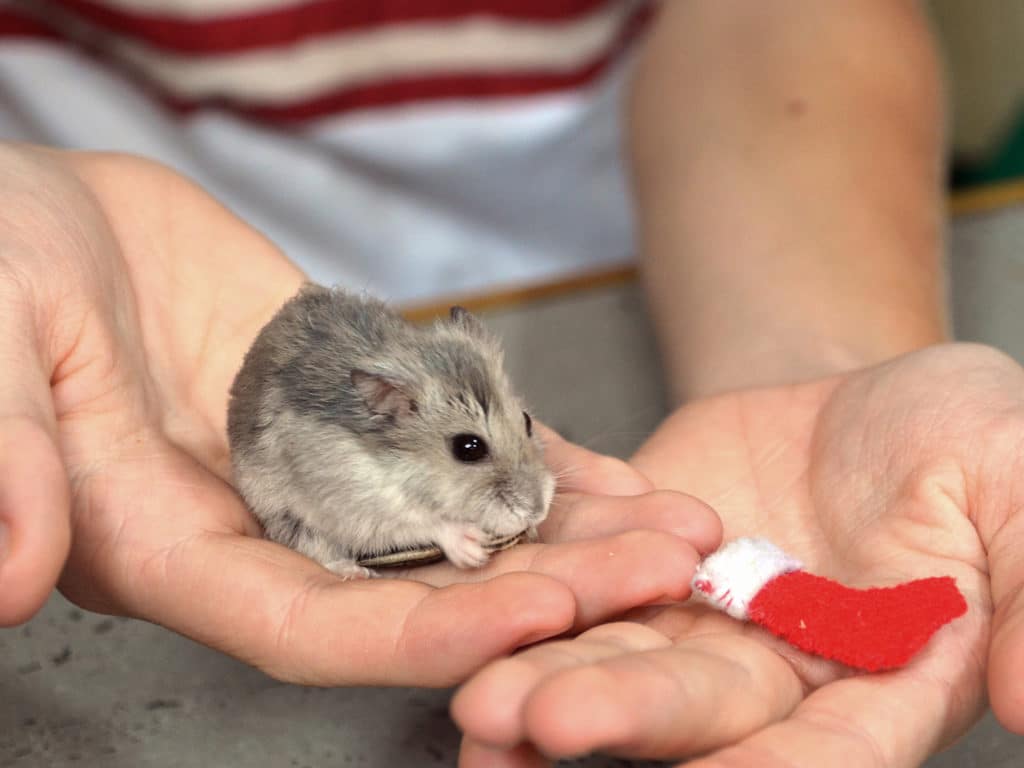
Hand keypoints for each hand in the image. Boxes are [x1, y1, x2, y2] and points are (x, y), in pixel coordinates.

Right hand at [0, 144, 719, 685]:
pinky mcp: (356, 406)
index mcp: (173, 549)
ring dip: (565, 527)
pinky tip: (611, 468)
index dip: (421, 631)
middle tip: (658, 575)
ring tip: (673, 528)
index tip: (533, 617)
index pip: (312, 623)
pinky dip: (531, 454)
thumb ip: (9, 458)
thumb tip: (8, 572)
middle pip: (415, 584)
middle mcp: (264, 528)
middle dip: (540, 586)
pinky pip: (454, 440)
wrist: (46, 223)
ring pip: (454, 518)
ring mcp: (319, 468)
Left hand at [454, 343, 1023, 765]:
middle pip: (695, 703)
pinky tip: (474, 573)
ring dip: (547, 665)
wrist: (871, 385)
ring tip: (474, 688)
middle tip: (527, 717)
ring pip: (618, 646)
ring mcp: (698, 611)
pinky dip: (536, 562)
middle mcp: (776, 665)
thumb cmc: (967, 436)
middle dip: (616, 712)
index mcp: (879, 677)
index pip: (830, 750)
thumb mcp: (1019, 486)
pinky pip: (584, 555)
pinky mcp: (640, 553)